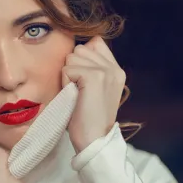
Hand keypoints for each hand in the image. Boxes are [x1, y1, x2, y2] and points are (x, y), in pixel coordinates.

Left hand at [62, 36, 125, 152]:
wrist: (94, 140)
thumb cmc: (87, 118)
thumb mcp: (95, 89)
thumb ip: (92, 68)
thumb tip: (77, 50)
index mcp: (116, 70)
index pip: (95, 43)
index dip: (82, 59)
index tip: (83, 82)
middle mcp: (114, 67)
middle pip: (80, 49)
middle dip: (73, 68)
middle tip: (80, 91)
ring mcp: (105, 71)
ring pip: (72, 57)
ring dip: (68, 76)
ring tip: (77, 94)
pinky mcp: (93, 76)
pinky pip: (67, 69)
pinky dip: (65, 83)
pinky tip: (75, 97)